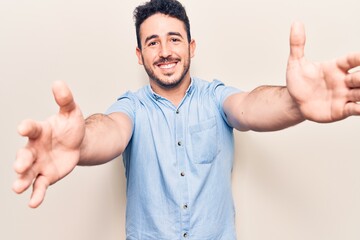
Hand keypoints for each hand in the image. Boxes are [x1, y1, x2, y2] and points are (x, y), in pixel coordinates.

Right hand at [13, 81, 84, 207]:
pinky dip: (36, 194)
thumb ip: (65, 99)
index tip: (22, 128)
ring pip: (27, 173)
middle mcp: (34, 148)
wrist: (78, 143)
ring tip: (18, 188)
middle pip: (25, 154)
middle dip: (21, 160)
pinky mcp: (46, 176)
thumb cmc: (71, 126)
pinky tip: (33, 203)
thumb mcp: (72, 112)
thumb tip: (59, 83)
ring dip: (22, 180)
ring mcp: (39, 163)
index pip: (31, 129)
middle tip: (19, 166)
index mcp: (40, 131)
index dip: (27, 127)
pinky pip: (40, 186)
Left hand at [286, 22, 359, 121]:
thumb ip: (297, 44)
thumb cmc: (298, 82)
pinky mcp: (342, 110)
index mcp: (336, 67)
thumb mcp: (295, 63)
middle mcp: (344, 80)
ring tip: (359, 92)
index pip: (353, 59)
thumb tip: (296, 23)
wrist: (294, 103)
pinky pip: (356, 109)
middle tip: (353, 79)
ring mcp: (344, 95)